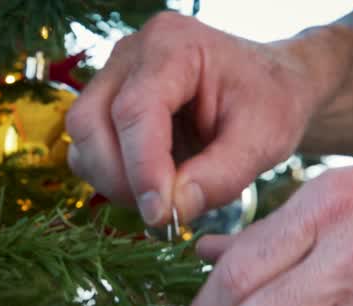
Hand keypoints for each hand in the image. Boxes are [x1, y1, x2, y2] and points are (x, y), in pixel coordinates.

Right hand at [64, 12, 331, 224]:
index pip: (135, 109)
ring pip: (82, 140)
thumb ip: (221, 176)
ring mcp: (112, 77)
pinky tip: (151, 185)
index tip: (160, 214)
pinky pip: (87, 150)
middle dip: (120, 179)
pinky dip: (112, 179)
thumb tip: (170, 210)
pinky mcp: (105, 105)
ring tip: (161, 197)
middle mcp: (131, 54)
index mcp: (174, 45)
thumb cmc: (270, 104)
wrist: (268, 89)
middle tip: (162, 211)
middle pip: (90, 122)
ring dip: (113, 182)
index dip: (141, 167)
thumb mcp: (264, 140)